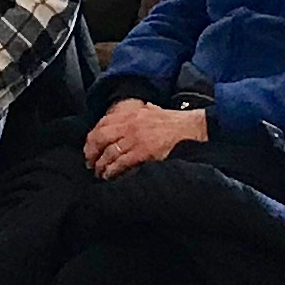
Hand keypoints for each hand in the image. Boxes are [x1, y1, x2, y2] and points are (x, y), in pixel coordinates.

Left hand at [83, 99, 207, 176]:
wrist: (193, 128)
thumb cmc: (177, 122)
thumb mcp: (157, 110)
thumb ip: (147, 110)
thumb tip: (146, 108)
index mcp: (132, 115)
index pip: (103, 124)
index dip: (92, 138)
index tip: (90, 149)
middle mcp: (130, 125)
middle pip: (100, 138)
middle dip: (92, 153)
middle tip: (90, 164)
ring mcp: (136, 138)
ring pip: (109, 153)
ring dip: (101, 166)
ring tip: (100, 174)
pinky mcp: (143, 152)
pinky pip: (121, 163)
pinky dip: (112, 171)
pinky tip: (110, 176)